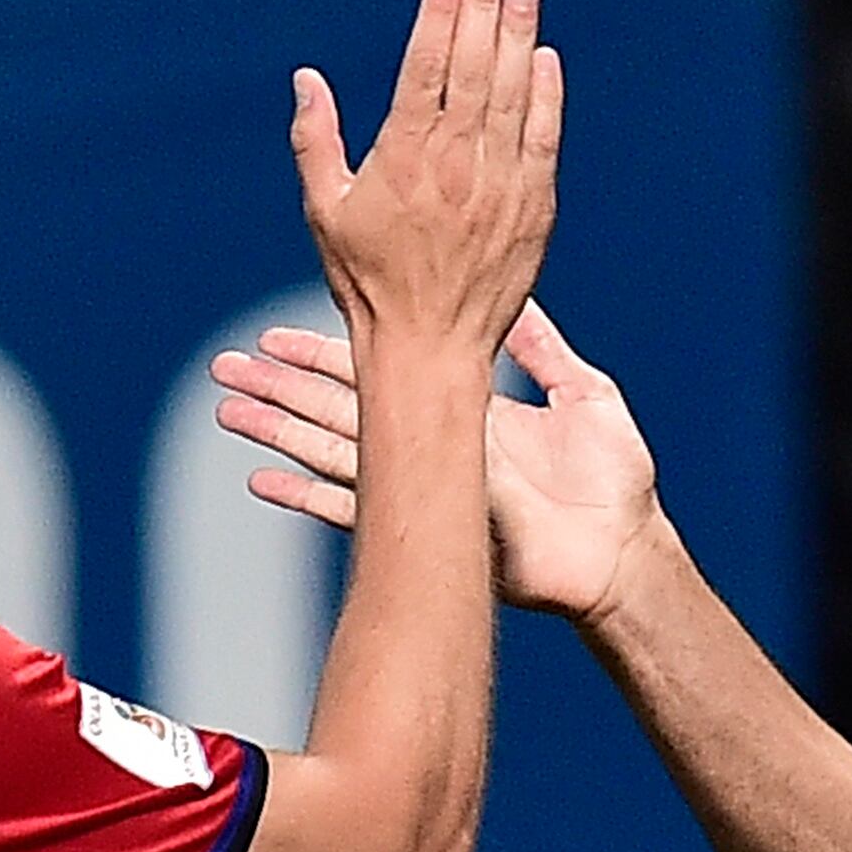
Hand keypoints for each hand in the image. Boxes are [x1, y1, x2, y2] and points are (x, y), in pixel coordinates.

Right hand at [215, 299, 663, 621]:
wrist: (623, 553)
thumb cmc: (614, 483)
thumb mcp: (582, 394)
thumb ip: (542, 349)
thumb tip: (518, 298)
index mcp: (462, 412)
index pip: (383, 371)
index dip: (327, 353)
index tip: (277, 335)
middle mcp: (435, 449)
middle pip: (341, 407)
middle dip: (283, 387)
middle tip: (227, 367)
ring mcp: (429, 491)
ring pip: (336, 452)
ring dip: (280, 433)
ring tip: (230, 412)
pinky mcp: (432, 532)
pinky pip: (357, 513)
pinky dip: (306, 498)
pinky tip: (261, 482)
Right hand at [288, 0, 564, 351]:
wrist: (429, 348)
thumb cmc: (367, 283)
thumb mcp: (324, 211)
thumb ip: (315, 141)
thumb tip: (307, 79)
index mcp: (402, 158)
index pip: (425, 67)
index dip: (439, 14)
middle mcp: (455, 164)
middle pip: (474, 67)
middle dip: (481, 7)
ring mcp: (499, 184)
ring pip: (513, 93)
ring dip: (518, 36)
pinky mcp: (532, 208)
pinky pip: (543, 139)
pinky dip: (546, 96)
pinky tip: (544, 57)